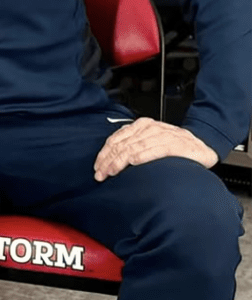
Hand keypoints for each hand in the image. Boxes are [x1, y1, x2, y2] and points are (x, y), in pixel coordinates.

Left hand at [94, 117, 217, 180]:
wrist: (202, 146)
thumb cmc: (173, 146)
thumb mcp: (149, 142)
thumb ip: (132, 145)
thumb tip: (109, 159)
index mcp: (141, 125)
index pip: (116, 139)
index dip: (104, 154)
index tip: (97, 167)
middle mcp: (151, 128)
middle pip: (122, 145)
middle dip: (108, 161)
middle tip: (100, 174)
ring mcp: (164, 135)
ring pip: (135, 147)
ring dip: (120, 161)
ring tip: (111, 172)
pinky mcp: (177, 144)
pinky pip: (156, 149)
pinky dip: (143, 155)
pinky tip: (133, 162)